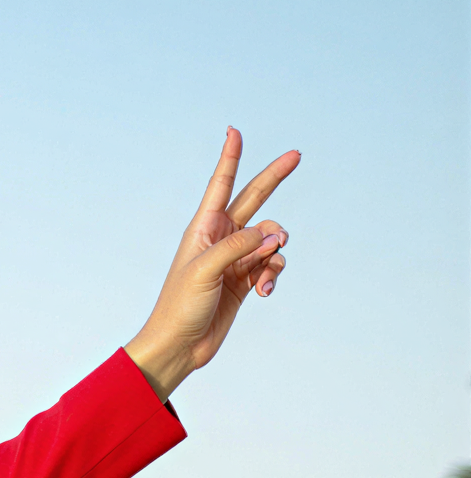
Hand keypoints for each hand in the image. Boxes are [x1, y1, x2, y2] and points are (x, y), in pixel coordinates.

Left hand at [126, 128, 298, 398]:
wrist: (180, 345)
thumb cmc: (180, 306)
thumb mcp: (205, 271)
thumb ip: (239, 247)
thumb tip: (271, 235)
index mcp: (203, 229)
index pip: (220, 185)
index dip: (229, 158)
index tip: (234, 131)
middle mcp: (221, 238)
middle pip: (254, 199)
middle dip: (274, 178)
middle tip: (297, 154)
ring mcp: (235, 258)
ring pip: (271, 239)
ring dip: (274, 255)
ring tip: (262, 276)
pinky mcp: (246, 280)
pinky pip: (272, 265)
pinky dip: (273, 275)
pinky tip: (263, 291)